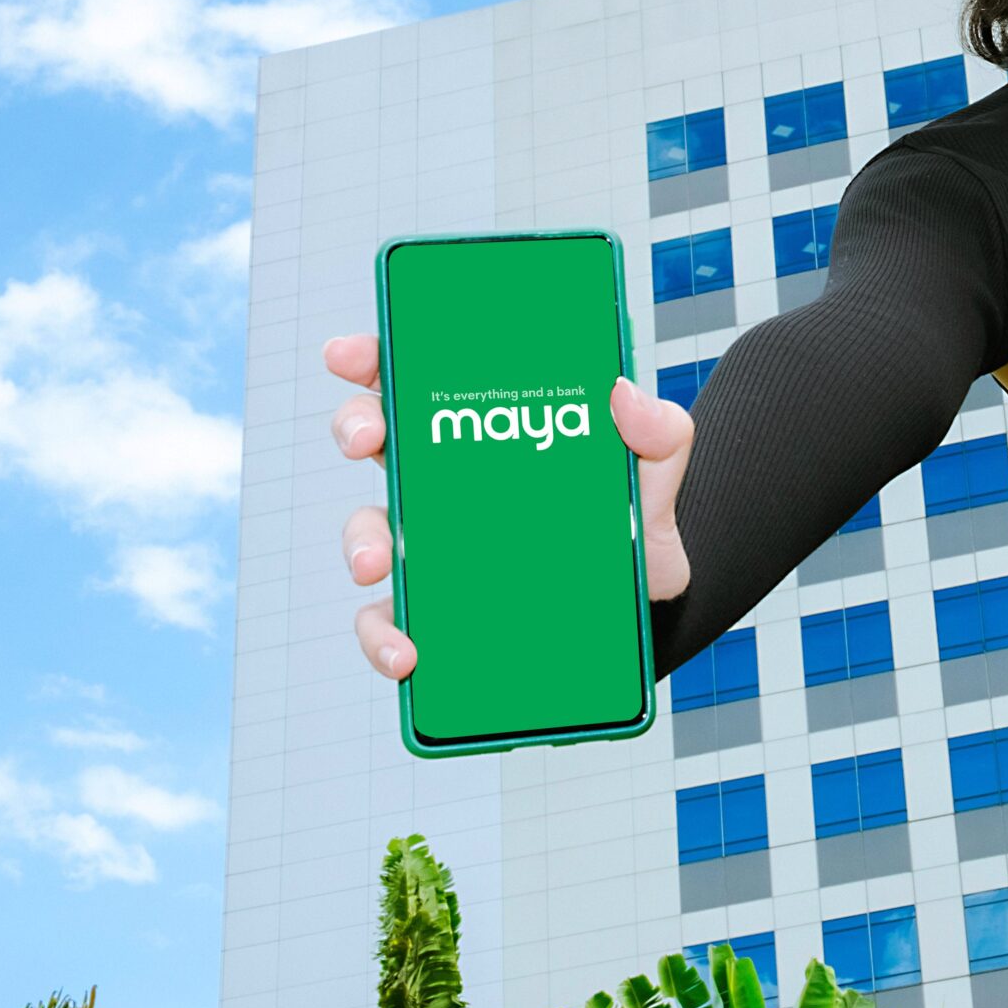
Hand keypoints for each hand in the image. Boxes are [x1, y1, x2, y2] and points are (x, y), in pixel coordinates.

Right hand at [325, 334, 697, 681]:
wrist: (650, 605)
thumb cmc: (638, 521)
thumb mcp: (657, 471)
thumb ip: (658, 431)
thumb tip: (624, 394)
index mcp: (486, 432)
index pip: (421, 381)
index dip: (377, 360)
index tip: (349, 353)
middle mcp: (448, 484)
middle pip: (377, 440)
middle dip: (355, 427)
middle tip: (366, 438)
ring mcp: (436, 547)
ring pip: (368, 534)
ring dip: (359, 544)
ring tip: (375, 563)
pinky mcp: (438, 613)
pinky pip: (389, 625)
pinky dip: (384, 638)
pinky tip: (407, 654)